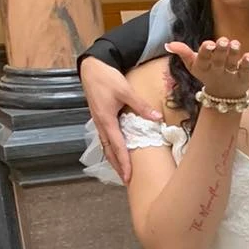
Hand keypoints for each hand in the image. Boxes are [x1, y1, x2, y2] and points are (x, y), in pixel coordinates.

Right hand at [80, 55, 162, 184]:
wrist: (91, 68)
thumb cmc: (106, 78)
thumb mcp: (125, 90)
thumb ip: (141, 105)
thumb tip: (156, 118)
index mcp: (107, 120)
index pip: (117, 147)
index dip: (124, 163)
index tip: (128, 177)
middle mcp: (101, 124)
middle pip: (109, 151)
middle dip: (117, 167)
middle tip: (126, 181)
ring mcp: (99, 122)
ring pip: (106, 146)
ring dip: (113, 160)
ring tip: (122, 172)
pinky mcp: (100, 118)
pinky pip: (106, 138)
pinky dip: (111, 149)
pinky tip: (116, 153)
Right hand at [166, 37, 248, 102]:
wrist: (224, 95)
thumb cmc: (208, 72)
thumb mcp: (194, 64)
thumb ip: (183, 53)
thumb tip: (168, 44)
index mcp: (204, 67)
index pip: (203, 59)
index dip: (205, 51)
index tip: (209, 43)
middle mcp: (217, 71)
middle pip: (218, 60)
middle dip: (220, 51)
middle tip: (223, 40)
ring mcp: (230, 75)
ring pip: (231, 63)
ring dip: (234, 53)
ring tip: (235, 43)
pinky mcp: (243, 77)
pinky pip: (245, 70)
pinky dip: (246, 64)